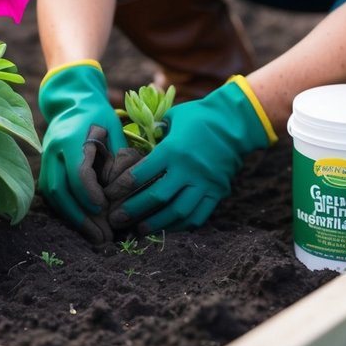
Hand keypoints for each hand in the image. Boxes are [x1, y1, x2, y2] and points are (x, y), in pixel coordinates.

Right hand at [37, 60, 128, 241]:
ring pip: (54, 197)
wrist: (71, 100)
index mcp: (71, 138)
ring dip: (74, 219)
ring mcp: (46, 161)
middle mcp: (53, 151)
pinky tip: (85, 224)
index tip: (105, 210)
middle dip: (83, 216)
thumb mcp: (114, 130)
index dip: (90, 194)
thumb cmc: (98, 115)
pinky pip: (53, 195)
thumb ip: (117, 158)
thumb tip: (117, 190)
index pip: (78, 172)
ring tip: (96, 236)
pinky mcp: (45, 169)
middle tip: (104, 237)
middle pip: (62, 190)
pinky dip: (68, 212)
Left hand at [105, 76, 276, 232]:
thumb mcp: (172, 118)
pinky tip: (168, 228)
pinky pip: (199, 215)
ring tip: (140, 229)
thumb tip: (137, 145)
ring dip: (157, 223)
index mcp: (173, 150)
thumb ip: (154, 134)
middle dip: (133, 210)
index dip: (122, 187)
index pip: (141, 173)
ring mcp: (204, 183)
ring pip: (178, 211)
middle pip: (157, 197)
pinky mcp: (217, 192)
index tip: (109, 194)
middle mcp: (188, 169)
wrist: (236, 122)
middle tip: (116, 219)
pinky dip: (182, 225)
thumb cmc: (199, 116)